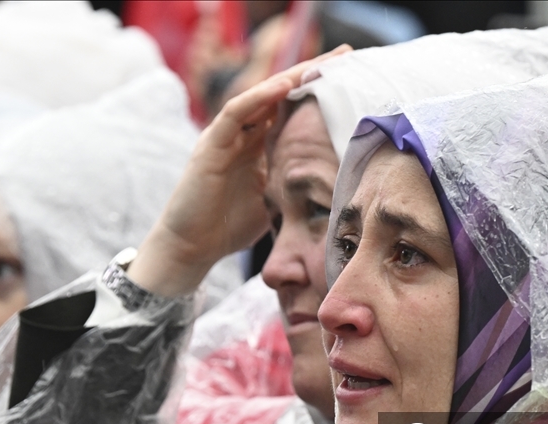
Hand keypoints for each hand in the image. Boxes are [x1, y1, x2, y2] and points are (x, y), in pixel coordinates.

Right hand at [127, 45, 349, 297]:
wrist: (193, 246)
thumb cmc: (231, 226)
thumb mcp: (276, 201)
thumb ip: (297, 186)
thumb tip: (337, 191)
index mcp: (261, 144)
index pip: (293, 108)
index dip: (320, 91)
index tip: (353, 76)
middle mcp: (245, 133)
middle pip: (281, 94)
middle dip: (312, 72)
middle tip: (346, 53)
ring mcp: (227, 135)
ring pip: (261, 96)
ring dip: (291, 77)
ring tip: (321, 63)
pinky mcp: (212, 143)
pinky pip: (237, 112)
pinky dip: (260, 97)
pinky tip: (285, 84)